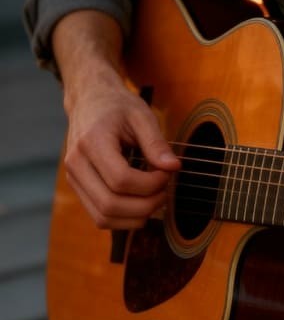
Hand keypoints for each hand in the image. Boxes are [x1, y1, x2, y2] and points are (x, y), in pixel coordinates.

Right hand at [63, 74, 179, 230]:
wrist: (90, 101)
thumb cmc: (117, 106)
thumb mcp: (141, 115)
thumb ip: (156, 142)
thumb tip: (174, 167)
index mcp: (92, 142)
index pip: (120, 179)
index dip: (150, 184)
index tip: (167, 173)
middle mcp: (76, 164)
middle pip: (110, 204)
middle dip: (145, 205)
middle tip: (165, 191)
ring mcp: (73, 178)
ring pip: (102, 217)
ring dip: (135, 217)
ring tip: (155, 199)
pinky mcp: (78, 187)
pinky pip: (98, 216)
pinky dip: (123, 218)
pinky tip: (141, 203)